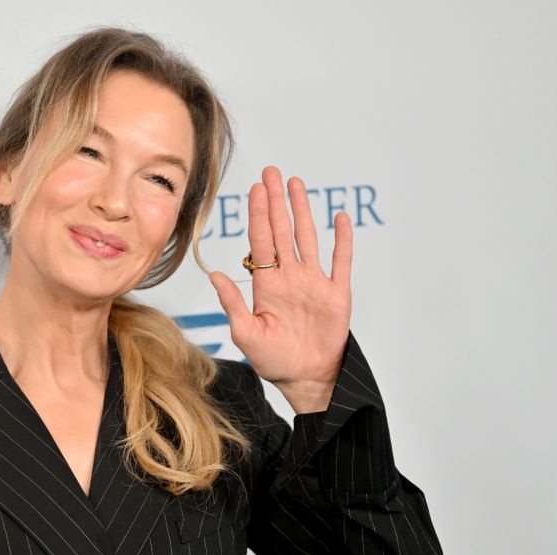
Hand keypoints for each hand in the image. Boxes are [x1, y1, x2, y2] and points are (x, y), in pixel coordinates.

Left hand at [209, 166, 351, 412]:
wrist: (307, 379)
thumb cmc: (274, 361)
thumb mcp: (246, 334)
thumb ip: (233, 304)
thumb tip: (215, 275)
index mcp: (267, 285)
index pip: (261, 242)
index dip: (258, 215)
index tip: (254, 189)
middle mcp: (290, 277)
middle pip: (282, 231)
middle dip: (276, 202)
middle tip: (271, 172)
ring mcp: (314, 282)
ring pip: (308, 238)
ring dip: (303, 211)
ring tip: (296, 184)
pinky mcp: (337, 293)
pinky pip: (340, 261)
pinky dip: (342, 239)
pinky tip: (339, 217)